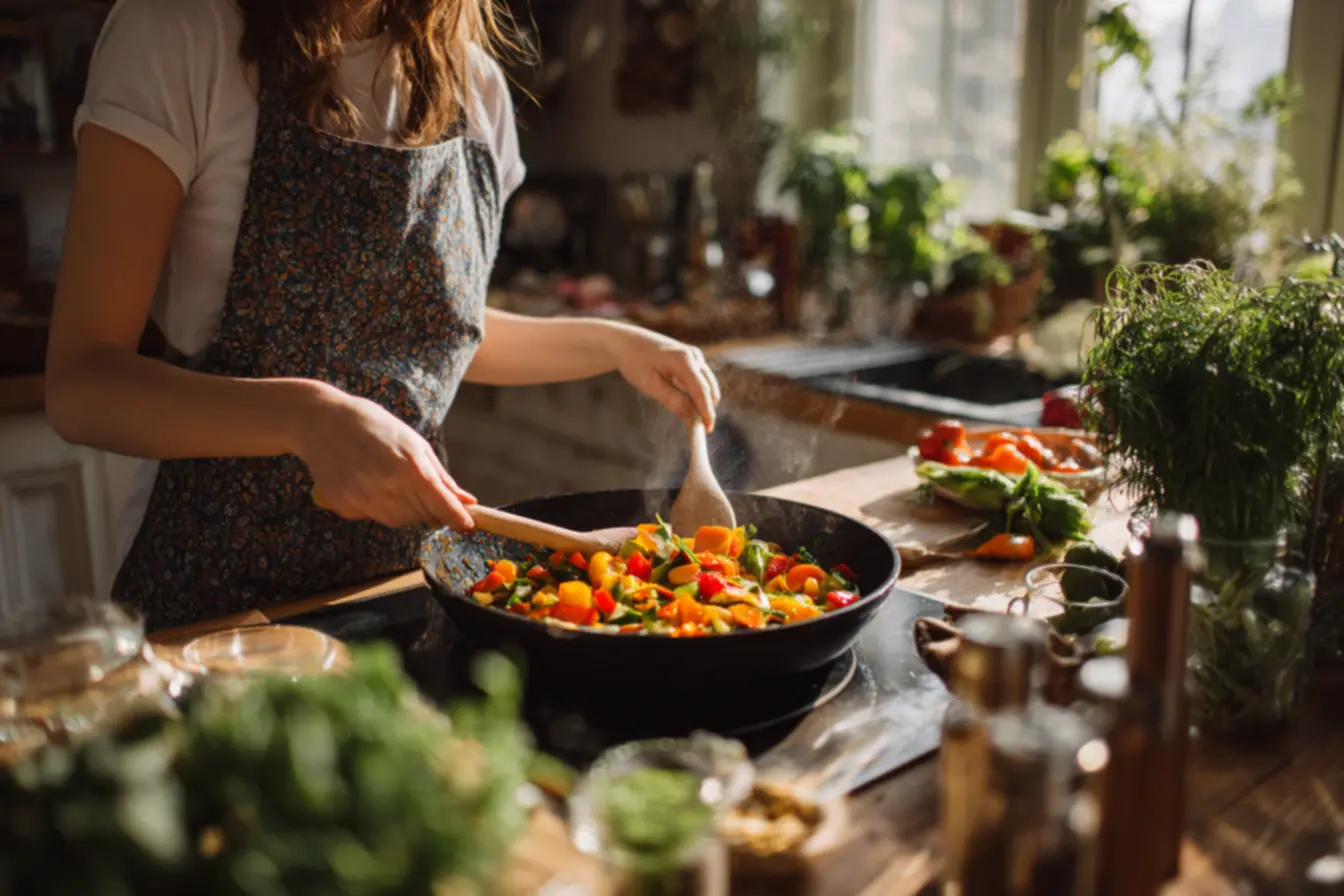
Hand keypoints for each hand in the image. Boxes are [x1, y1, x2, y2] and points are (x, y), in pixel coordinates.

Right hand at [293, 386, 475, 529]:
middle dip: (428, 507)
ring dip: (403, 508)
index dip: (458, 519)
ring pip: (398, 521)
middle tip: (415, 484)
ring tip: (388, 477)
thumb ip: (441, 477)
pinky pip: (372, 516)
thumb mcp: (415, 443)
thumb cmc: (374, 426)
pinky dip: (376, 505)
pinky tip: (366, 480)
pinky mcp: (344, 506)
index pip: (443, 506)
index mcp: (410, 467)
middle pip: (423, 517)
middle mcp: (388, 487)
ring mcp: (363, 499)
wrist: (321, 421)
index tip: (467, 525)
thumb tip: (467, 501)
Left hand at [608, 326, 721, 428]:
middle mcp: (694, 356)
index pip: (702, 390)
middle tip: (702, 431)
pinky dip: (696, 395)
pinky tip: (687, 406)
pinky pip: (699, 381)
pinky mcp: (691, 360)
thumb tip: (691, 417)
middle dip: (707, 409)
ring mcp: (694, 357)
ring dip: (702, 402)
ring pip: (706, 385)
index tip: (708, 429)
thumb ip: (672, 400)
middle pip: (708, 388)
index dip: (707, 411)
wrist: (626, 342)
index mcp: (684, 360)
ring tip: (694, 422)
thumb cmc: (635, 362)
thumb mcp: (650, 384)